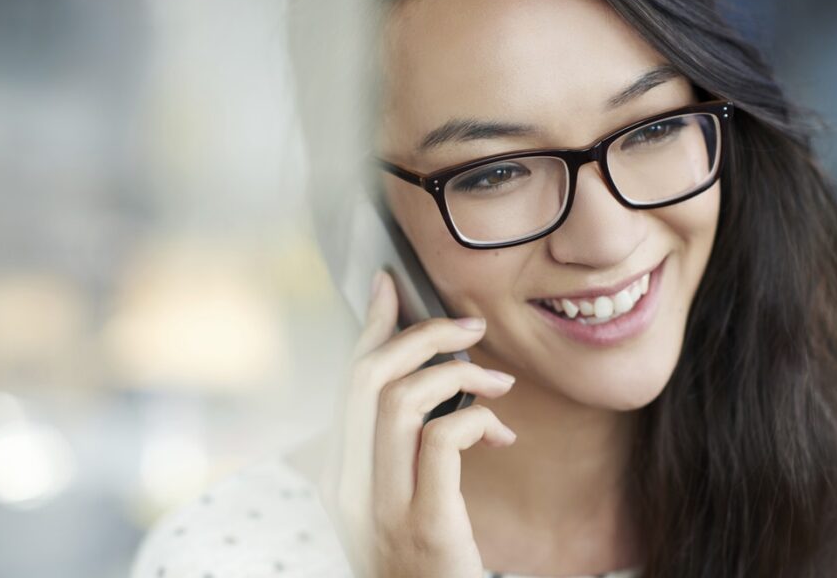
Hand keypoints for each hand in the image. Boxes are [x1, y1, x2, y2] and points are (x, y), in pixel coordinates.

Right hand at [318, 270, 517, 577]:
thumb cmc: (425, 567)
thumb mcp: (397, 506)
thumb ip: (400, 455)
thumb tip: (431, 390)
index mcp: (340, 479)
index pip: (347, 385)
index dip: (370, 328)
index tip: (391, 287)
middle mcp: (347, 491)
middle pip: (366, 380)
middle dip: (420, 336)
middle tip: (469, 327)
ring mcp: (381, 510)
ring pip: (397, 401)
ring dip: (455, 374)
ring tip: (497, 383)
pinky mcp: (425, 526)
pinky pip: (440, 442)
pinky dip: (472, 419)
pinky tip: (496, 431)